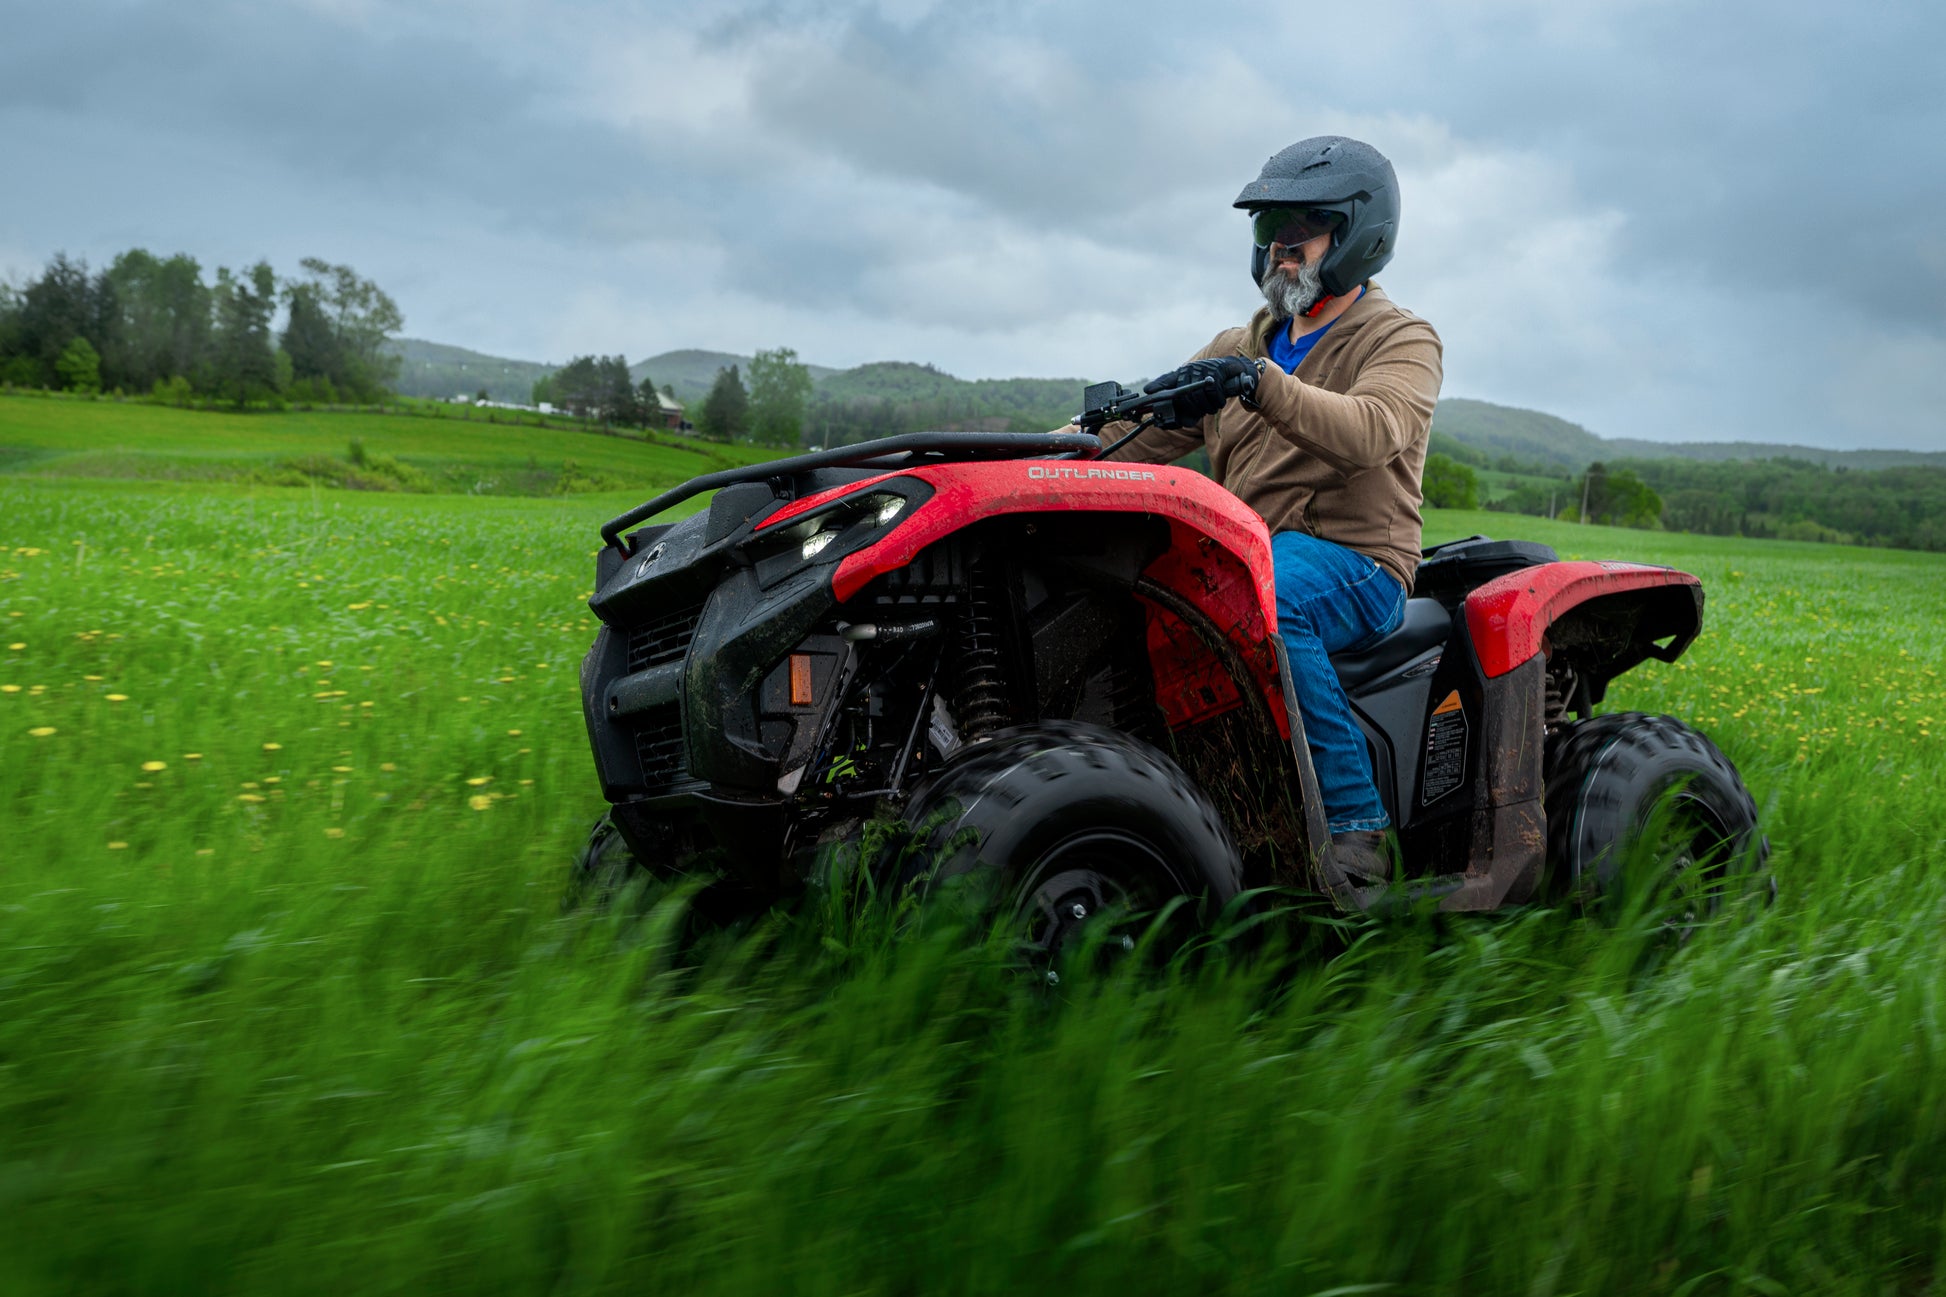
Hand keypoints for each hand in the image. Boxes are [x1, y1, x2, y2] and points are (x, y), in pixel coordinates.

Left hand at [1143, 357, 1260, 425]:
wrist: (1234, 373)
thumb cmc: (1212, 387)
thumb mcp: (1196, 397)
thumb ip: (1185, 411)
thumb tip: (1177, 424)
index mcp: (1182, 375)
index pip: (1166, 380)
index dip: (1158, 386)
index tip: (1148, 391)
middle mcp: (1190, 370)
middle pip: (1184, 396)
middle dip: (1193, 410)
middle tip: (1200, 414)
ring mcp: (1202, 369)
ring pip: (1199, 395)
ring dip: (1207, 407)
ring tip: (1211, 408)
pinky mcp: (1217, 370)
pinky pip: (1214, 392)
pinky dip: (1218, 402)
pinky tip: (1219, 402)